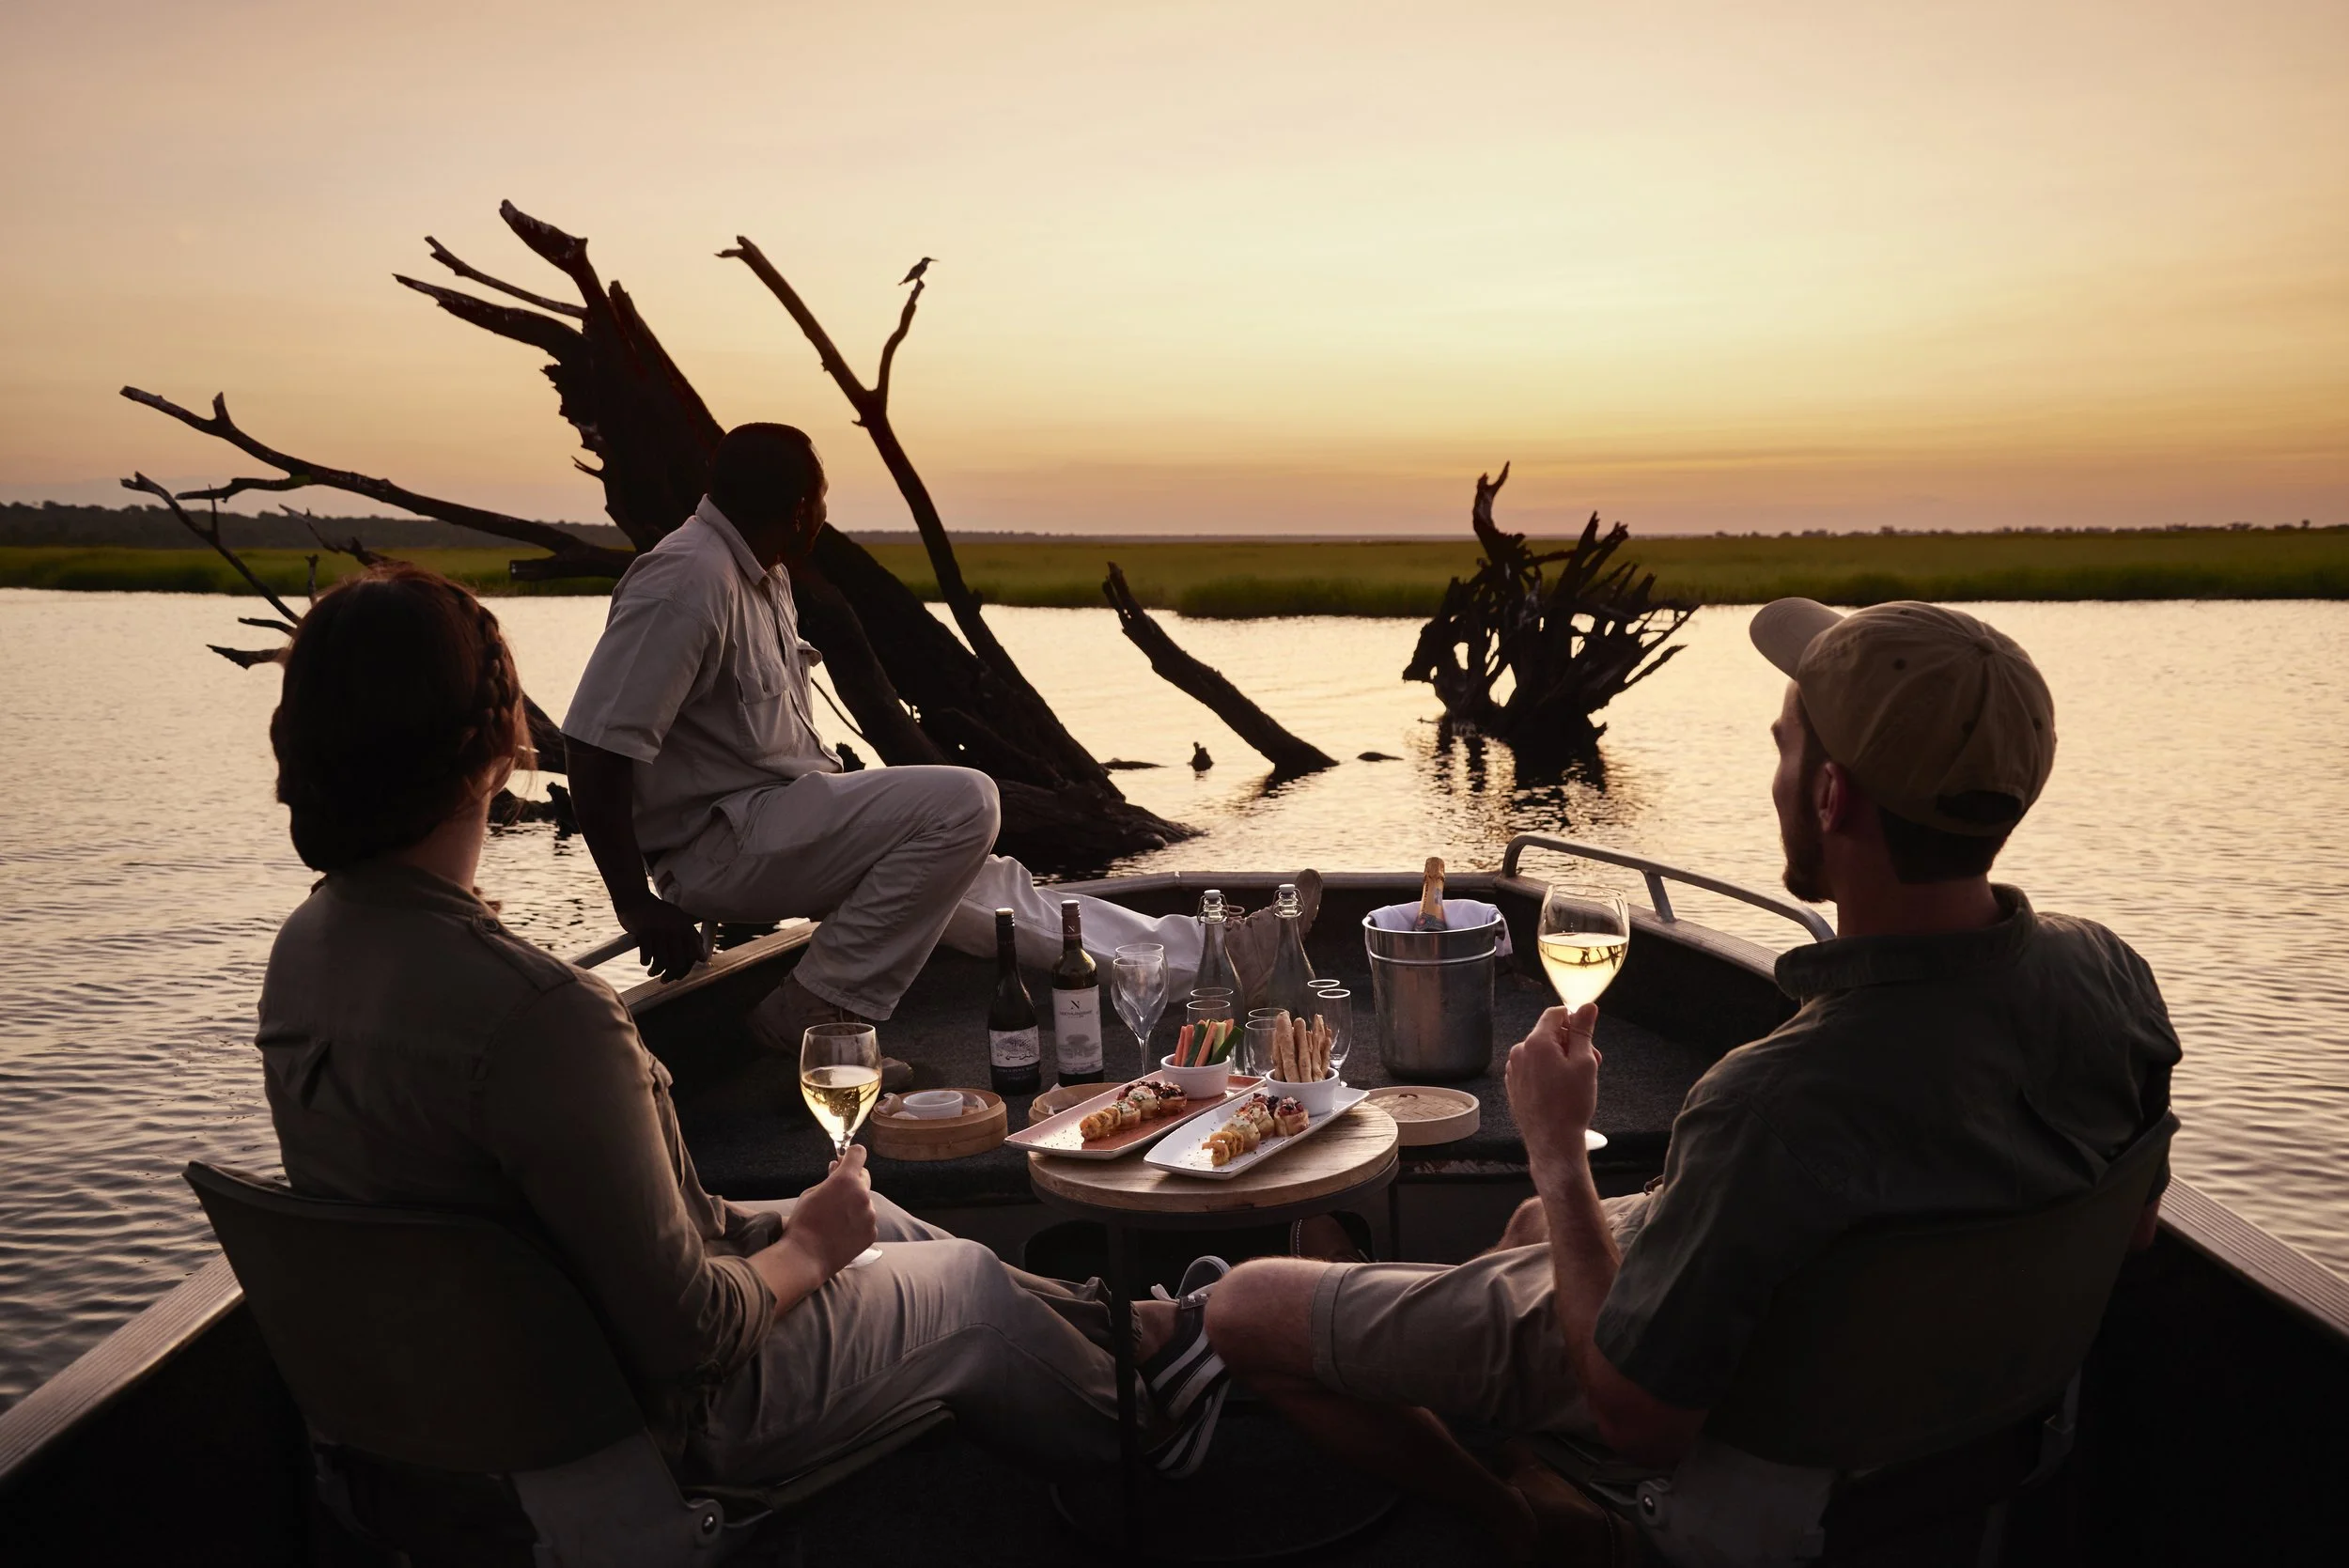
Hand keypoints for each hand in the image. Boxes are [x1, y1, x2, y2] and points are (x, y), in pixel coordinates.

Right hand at [616, 893, 704, 982]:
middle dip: (670, 975)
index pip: (692, 955)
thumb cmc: (658, 913)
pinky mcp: (644, 932)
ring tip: (652, 972)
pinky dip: (645, 961)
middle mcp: (675, 929)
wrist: (636, 899)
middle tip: (664, 978)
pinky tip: (645, 961)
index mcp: (685, 926)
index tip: (678, 975)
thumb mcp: (678, 920)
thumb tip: (701, 958)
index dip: (686, 969)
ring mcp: (659, 930)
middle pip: (677, 962)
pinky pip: (647, 956)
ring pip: (661, 962)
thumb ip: (690, 938)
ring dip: (655, 971)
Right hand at [780, 1145, 877, 1277]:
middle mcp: (862, 1194)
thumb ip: (829, 1179)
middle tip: (836, 1192)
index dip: (851, 1155)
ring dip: (855, 1204)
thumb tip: (838, 1167)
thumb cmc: (803, 1223)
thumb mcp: (810, 1193)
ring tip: (835, 1219)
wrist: (806, 1256)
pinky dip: (858, 1222)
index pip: (858, 1154)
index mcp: (845, 1180)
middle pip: (864, 1176)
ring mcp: (869, 1215)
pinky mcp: (872, 1232)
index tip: (845, 1160)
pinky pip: (867, 1220)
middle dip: (852, 1180)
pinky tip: (841, 1232)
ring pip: (864, 1201)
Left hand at [1506, 1004, 1601, 1181]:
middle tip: (1591, 1064)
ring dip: (1560, 1059)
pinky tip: (1561, 1091)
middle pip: (1549, 1034)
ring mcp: (1514, 1070)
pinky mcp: (1514, 1086)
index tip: (1588, 1037)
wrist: (1553, 1142)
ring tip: (1577, 1081)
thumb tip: (1586, 1006)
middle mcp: (1520, 1052)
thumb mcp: (1584, 1063)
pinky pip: (1533, 1068)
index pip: (1555, 1014)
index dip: (1575, 1021)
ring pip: (1541, 1052)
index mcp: (1536, 1042)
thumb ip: (1583, 1031)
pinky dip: (1548, 1072)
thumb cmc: (1571, 1104)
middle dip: (1571, 1044)